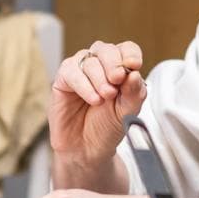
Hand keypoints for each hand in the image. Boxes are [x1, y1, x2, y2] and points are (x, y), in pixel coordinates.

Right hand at [49, 39, 145, 162]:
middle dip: (114, 64)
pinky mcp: (63, 80)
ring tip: (105, 98)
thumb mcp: (128, 112)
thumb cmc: (108, 127)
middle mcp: (100, 65)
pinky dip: (84, 85)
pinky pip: (71, 72)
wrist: (87, 149)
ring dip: (99, 78)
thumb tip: (135, 73)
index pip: (127, 48)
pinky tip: (93, 100)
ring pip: (90, 60)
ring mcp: (81, 71)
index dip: (130, 54)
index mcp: (120, 68)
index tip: (134, 66)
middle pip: (107, 49)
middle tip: (117, 82)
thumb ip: (134, 92)